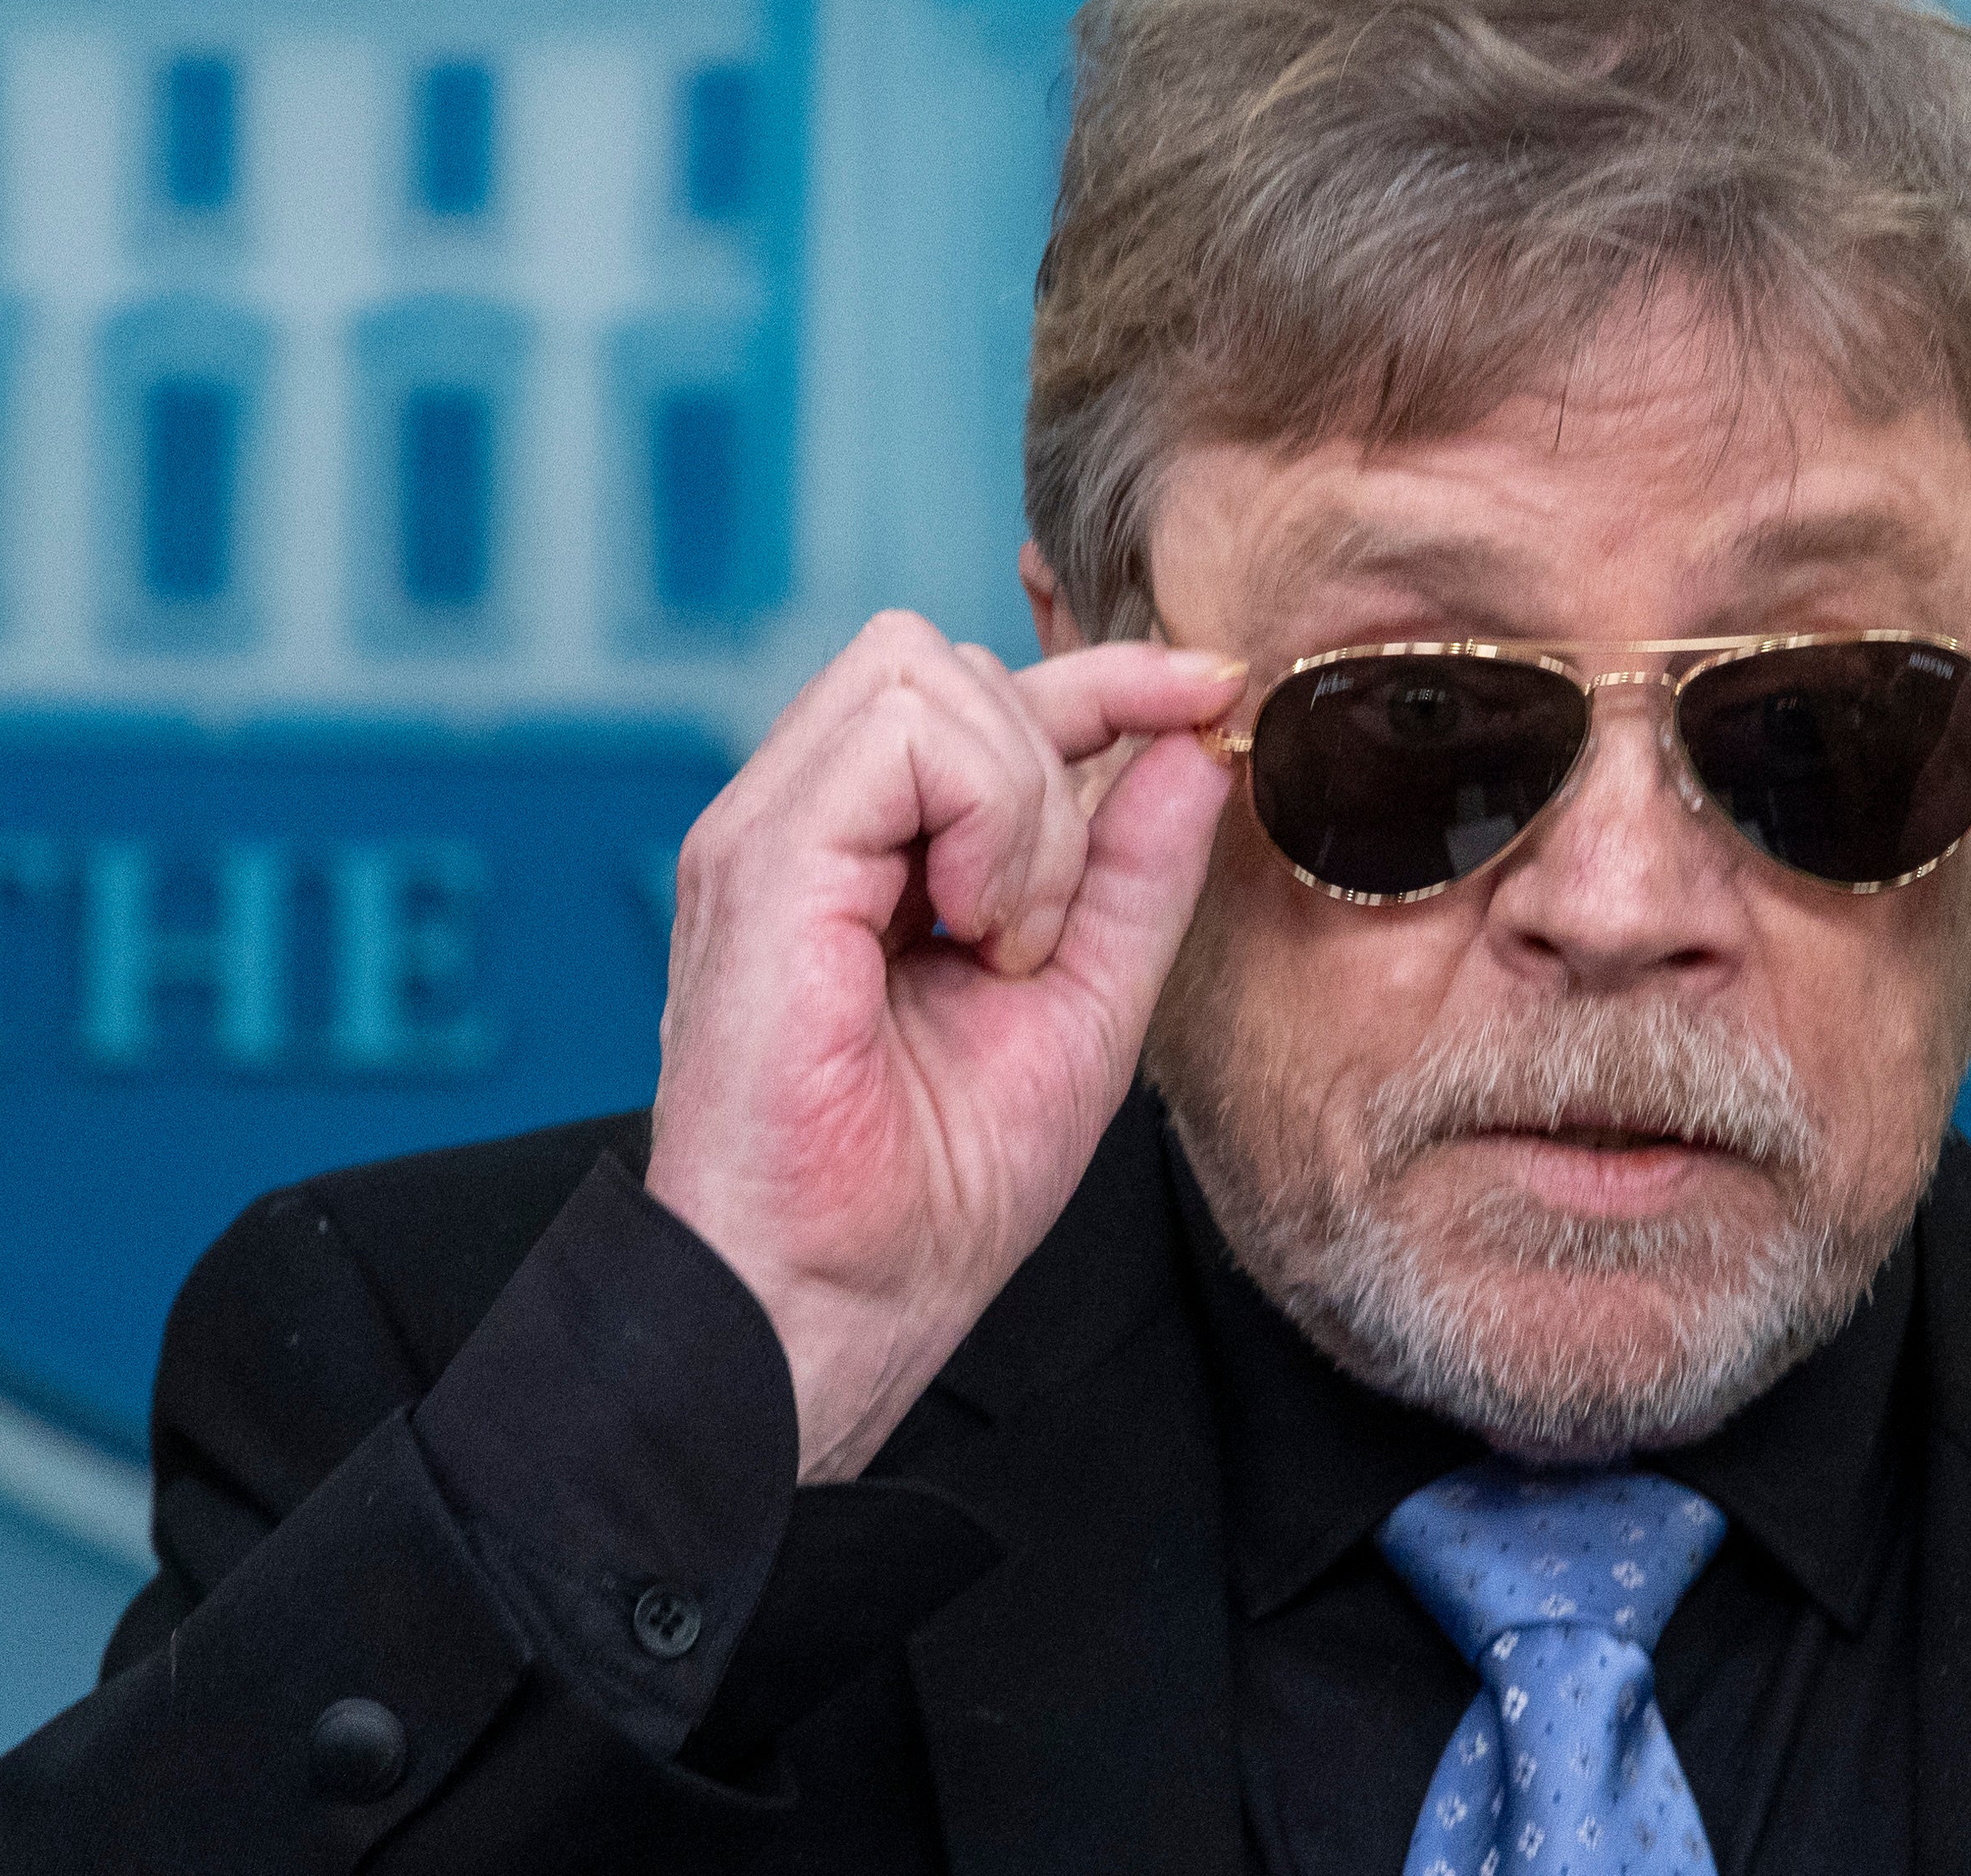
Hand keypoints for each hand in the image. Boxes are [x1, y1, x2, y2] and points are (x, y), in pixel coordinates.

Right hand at [645, 612, 1244, 1479]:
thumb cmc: (929, 1198)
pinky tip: (976, 932)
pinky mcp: (755, 861)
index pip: (984, 690)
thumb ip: (1140, 871)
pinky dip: (982, 819)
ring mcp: (766, 832)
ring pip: (923, 669)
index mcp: (865, 855)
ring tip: (1003, 939)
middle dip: (1053, 758)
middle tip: (1046, 928)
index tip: (1214, 691)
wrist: (830, 1311)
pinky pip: (901, 737)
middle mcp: (800, 824)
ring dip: (1017, 799)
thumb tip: (1200, 741)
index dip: (1108, 676)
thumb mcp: (1084, 1006)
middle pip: (950, 659)